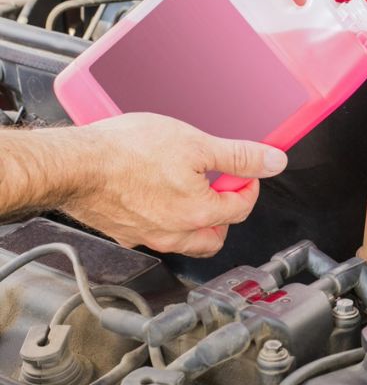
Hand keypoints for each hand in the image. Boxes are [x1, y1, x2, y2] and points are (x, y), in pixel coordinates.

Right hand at [62, 113, 287, 256]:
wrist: (75, 164)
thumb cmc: (128, 153)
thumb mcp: (197, 144)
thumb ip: (239, 156)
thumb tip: (272, 161)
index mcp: (200, 214)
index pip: (242, 207)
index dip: (248, 184)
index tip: (243, 171)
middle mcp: (175, 234)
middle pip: (217, 235)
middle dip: (227, 213)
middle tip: (221, 186)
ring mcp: (148, 236)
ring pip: (187, 240)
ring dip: (199, 221)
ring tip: (193, 191)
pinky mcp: (125, 232)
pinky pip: (156, 234)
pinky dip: (167, 220)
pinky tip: (160, 194)